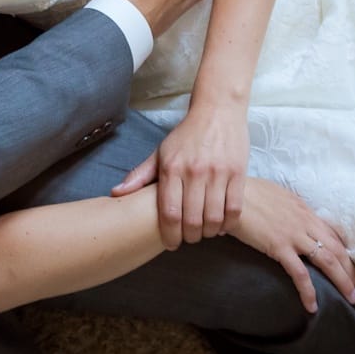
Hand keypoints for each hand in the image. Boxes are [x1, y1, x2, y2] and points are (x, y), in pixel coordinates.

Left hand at [113, 103, 246, 245]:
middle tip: (188, 238)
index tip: (171, 243)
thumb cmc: (187, 134)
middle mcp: (194, 172)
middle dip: (190, 237)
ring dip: (208, 232)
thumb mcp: (161, 152)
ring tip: (204, 232)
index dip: (170, 235)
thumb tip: (116, 193)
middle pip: (192, 221)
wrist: (218, 110)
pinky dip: (228, 224)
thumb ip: (140, 175)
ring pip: (214, 218)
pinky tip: (221, 224)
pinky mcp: (238, 173)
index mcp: (171, 168)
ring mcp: (218, 173)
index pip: (169, 213)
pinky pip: (234, 209)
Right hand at [230, 177, 354, 312]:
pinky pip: (300, 273)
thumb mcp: (277, 196)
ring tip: (351, 299)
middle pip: (338, 248)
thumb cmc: (248, 193)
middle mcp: (305, 222)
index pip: (334, 234)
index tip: (352, 267)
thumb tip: (296, 217)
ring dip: (343, 281)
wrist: (229, 193)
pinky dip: (308, 291)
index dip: (346, 252)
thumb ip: (291, 209)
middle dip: (351, 270)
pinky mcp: (279, 247)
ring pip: (328, 260)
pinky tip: (312, 306)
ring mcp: (294, 235)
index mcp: (305, 210)